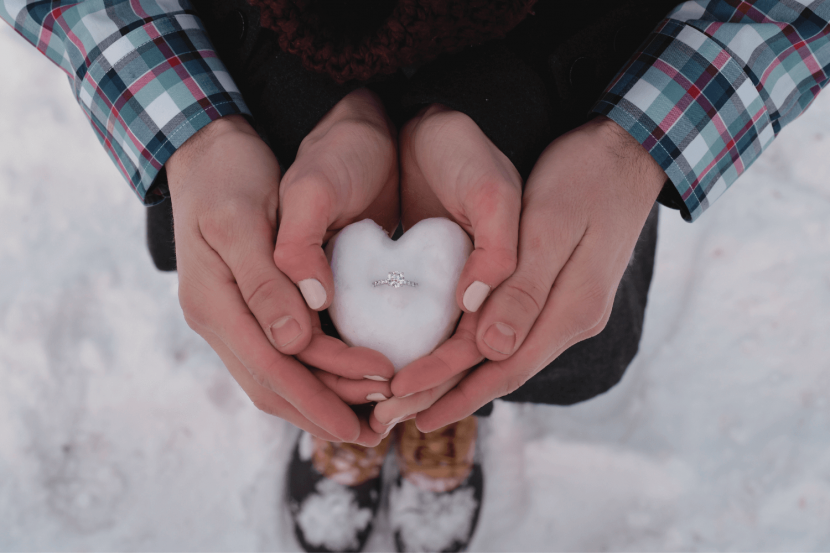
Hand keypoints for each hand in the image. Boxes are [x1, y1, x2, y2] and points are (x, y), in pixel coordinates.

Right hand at [167, 90, 397, 445]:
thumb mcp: (244, 219)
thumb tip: (293, 344)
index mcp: (212, 302)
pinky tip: (341, 381)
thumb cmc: (228, 175)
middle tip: (376, 431)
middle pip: (272, 385)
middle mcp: (217, 319)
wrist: (207, 149)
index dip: (320, 395)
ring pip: (273, 378)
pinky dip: (310, 375)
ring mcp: (227, 316)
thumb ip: (265, 282)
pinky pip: (275, 356)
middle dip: (324, 411)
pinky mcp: (243, 308)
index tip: (367, 414)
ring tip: (367, 416)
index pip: (272, 367)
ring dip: (319, 400)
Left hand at [392, 116, 666, 431]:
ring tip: (409, 397)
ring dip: (456, 378)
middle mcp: (569, 320)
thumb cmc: (586, 179)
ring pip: (502, 355)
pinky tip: (448, 354)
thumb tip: (493, 351)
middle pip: (500, 370)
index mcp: (570, 310)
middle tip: (390, 416)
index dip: (452, 389)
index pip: (503, 366)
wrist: (626, 152)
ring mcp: (564, 308)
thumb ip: (526, 290)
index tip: (402, 404)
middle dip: (445, 394)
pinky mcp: (555, 292)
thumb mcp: (552, 228)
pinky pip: (509, 331)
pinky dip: (473, 349)